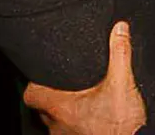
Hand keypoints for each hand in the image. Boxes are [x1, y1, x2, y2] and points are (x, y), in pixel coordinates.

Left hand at [24, 22, 145, 134]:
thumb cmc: (123, 125)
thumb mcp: (123, 83)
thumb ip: (119, 54)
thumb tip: (119, 29)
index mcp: (62, 108)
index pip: (31, 95)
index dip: (35, 84)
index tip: (43, 76)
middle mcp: (59, 127)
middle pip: (42, 110)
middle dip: (52, 97)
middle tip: (66, 85)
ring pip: (55, 124)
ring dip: (63, 114)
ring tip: (79, 101)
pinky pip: (69, 133)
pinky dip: (75, 125)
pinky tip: (90, 118)